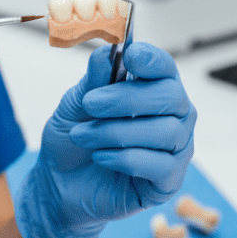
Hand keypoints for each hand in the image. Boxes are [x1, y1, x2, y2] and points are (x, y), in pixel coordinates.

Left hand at [14, 42, 195, 237]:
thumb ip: (94, 80)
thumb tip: (105, 53)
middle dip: (127, 98)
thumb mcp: (76, 105)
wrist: (61, 184)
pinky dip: (126, 158)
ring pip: (165, 131)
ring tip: (84, 137)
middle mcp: (173, 116)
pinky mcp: (169, 180)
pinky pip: (161, 165)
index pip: (165, 68)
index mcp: (153, 89)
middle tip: (90, 103)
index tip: (130, 56)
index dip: (152, 60)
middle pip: (171, 96)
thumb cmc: (75, 139)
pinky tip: (101, 157)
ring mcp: (175, 149)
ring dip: (117, 132)